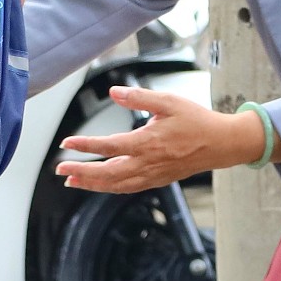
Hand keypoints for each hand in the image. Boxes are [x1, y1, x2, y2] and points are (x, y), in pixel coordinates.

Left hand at [57, 86, 270, 192]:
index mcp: (148, 142)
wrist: (221, 144)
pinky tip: (100, 184)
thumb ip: (139, 97)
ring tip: (72, 181)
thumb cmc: (196, 120)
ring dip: (92, 184)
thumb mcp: (169, 101)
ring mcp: (153, 175)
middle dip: (82, 172)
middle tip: (60, 170)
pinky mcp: (158, 180)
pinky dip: (110, 188)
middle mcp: (148, 163)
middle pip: (107, 173)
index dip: (85, 146)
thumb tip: (114, 92)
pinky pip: (129, 188)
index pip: (109, 146)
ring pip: (116, 185)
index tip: (66, 144)